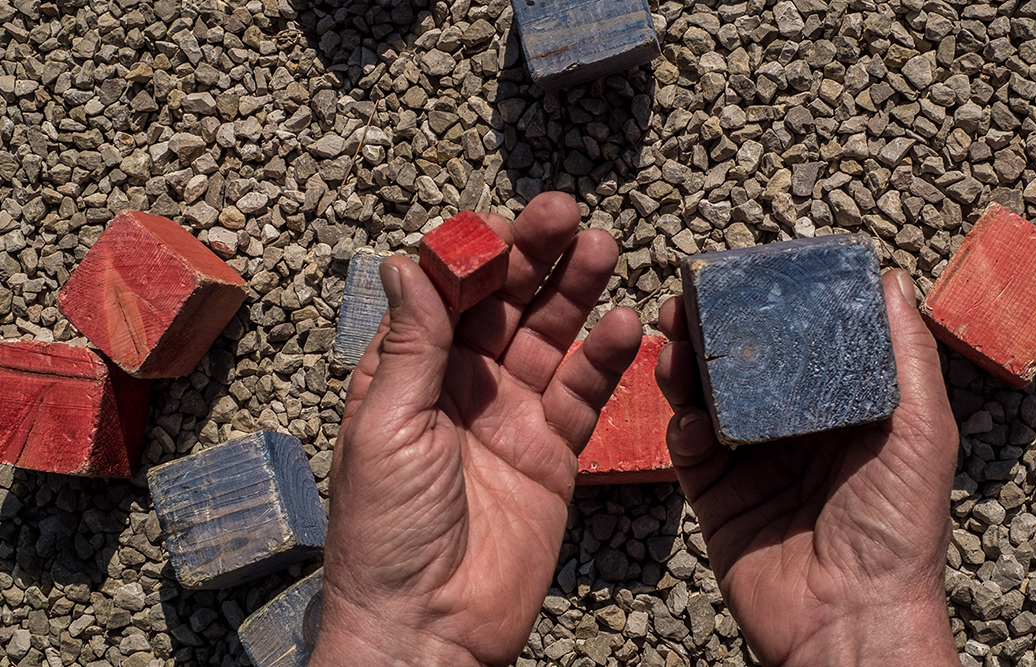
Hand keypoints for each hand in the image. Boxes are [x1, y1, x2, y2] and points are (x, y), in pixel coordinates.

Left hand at [311, 193, 642, 666]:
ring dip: (575, 293)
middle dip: (535, 258)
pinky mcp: (552, 453)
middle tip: (568, 216)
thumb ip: (413, 345)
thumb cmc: (386, 532)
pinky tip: (622, 325)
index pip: (447, 295)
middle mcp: (461, 387)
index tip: (507, 223)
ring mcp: (510, 418)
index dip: (477, 255)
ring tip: (602, 248)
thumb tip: (409, 263)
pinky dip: (603, 360)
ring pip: (548, 339)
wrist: (429, 626)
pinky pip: (582, 394)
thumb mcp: (388, 426)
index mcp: (408, 375)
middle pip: (504, 306)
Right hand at [655, 269, 959, 666]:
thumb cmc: (900, 530)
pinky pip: (689, 450)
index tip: (743, 276)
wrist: (852, 621)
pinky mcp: (717, 499)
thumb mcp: (921, 431)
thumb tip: (890, 280)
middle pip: (743, 366)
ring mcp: (752, 465)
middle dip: (713, 330)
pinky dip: (683, 427)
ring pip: (706, 400)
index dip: (769, 309)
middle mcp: (794, 432)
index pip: (798, 346)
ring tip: (675, 342)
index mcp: (842, 411)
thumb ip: (905, 355)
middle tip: (687, 301)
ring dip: (686, 367)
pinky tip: (690, 421)